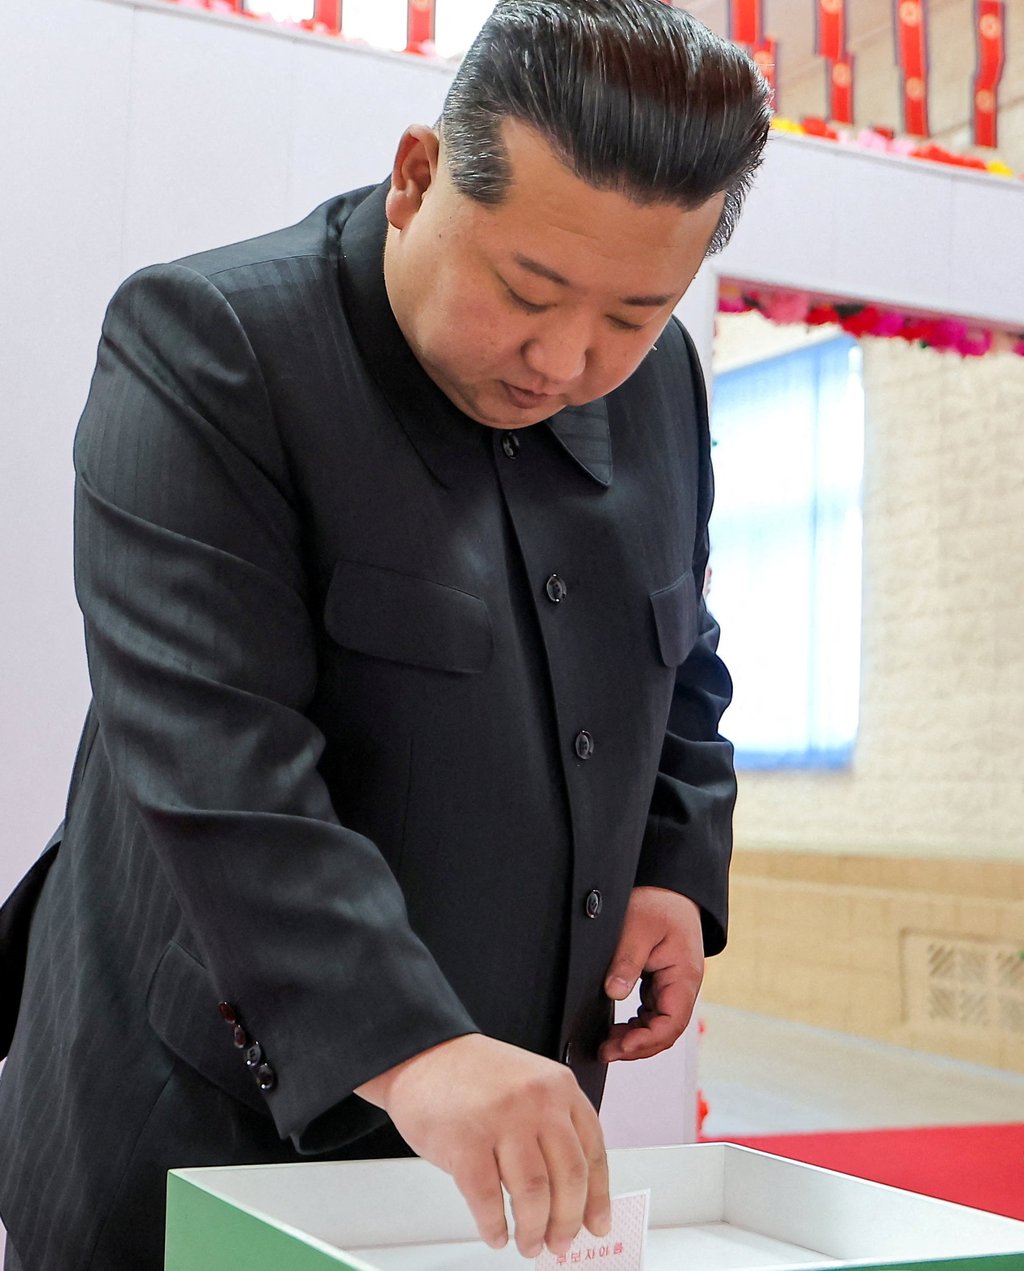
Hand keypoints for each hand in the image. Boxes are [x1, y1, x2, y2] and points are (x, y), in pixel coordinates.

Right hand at [354, 1034, 610, 1258]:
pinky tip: (495, 1233)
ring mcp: (502, 1121)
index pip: (593, 1151)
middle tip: (560, 1244)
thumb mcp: (530, 1084)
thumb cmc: (474, 1075)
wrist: (422, 1053)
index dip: (598, 1197)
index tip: (597, 1224)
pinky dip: (494, 1226)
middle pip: (569, 1178)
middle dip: (567, 1221)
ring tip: (528, 1244)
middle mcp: (537, 1102)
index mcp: (559, 1088)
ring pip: (534, 1194)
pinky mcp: (466, 1143)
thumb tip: (573, 1192)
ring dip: (533, 1230)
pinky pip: (488, 1200)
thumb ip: (554, 1127)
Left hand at [599, 886, 703, 1061]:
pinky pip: (652, 1013)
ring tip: (607, 1044)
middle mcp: (682, 986)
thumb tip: (614, 992)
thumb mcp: (638, 927)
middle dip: (637, 1046)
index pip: (672, 1023)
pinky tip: (618, 1028)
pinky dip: (636, 1025)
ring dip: (636, 1038)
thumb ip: (627, 961)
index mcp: (684, 976)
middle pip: (666, 1030)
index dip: (647, 1040)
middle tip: (606, 1051)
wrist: (670, 888)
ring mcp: (673, 985)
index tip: (621, 1046)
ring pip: (659, 1025)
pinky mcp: (662, 982)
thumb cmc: (659, 903)